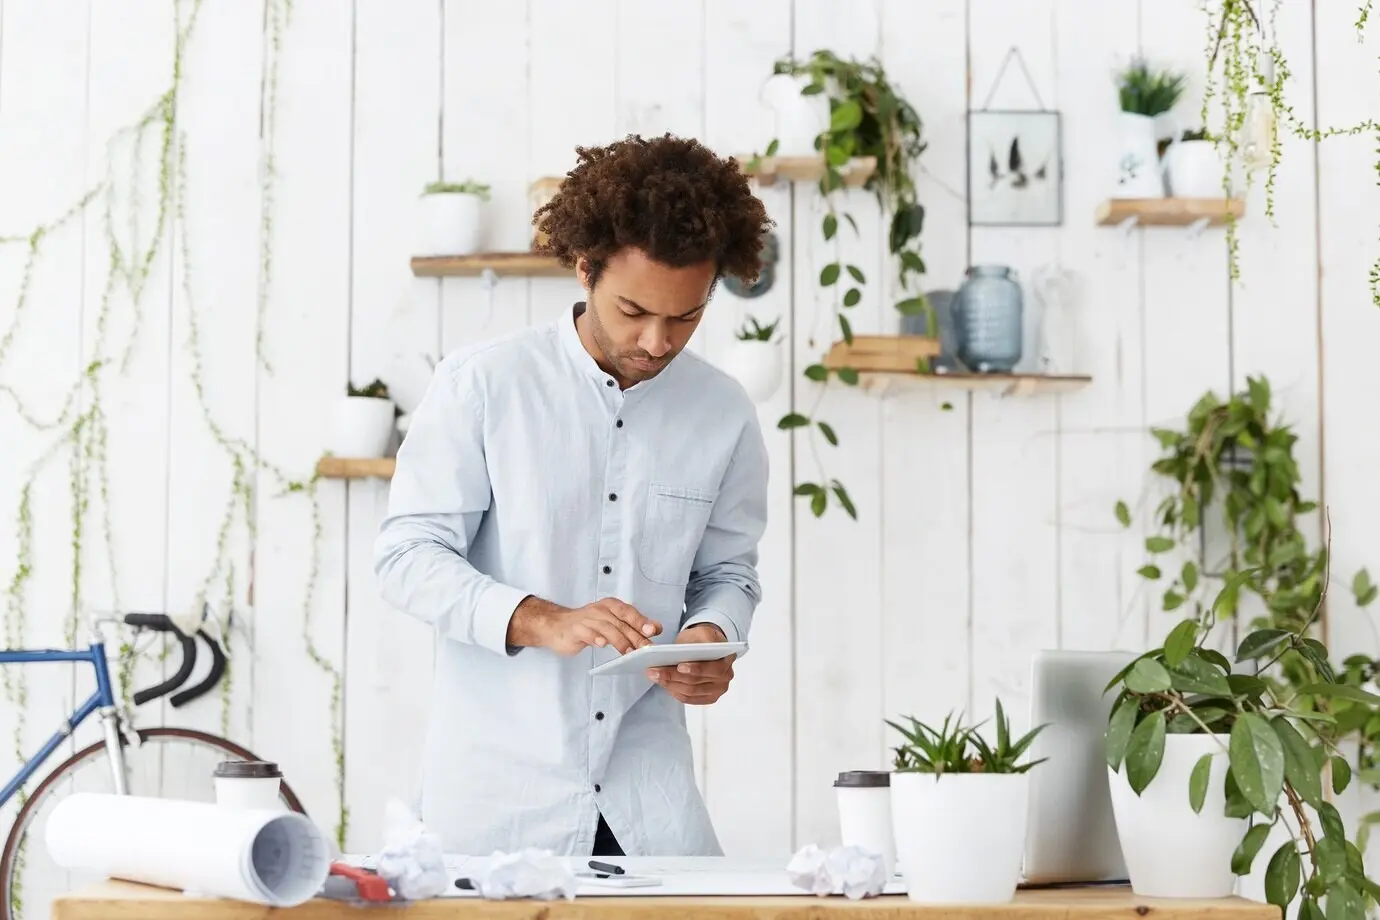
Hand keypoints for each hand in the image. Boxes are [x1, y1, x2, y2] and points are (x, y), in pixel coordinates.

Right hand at [509, 596, 661, 655]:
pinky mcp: (575, 629)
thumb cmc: (586, 625)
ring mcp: (587, 618)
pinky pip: (587, 633)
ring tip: (629, 652)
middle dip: (635, 636)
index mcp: (610, 606)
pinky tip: (602, 644)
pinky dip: (595, 638)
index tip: (653, 630)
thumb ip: (630, 626)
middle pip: (621, 623)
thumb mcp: (610, 623)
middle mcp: (600, 609)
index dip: (642, 621)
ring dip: (619, 640)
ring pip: (607, 628)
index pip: (629, 612)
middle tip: (646, 648)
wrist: (555, 626)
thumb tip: (654, 629)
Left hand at [648, 623, 734, 704]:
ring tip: (654, 676)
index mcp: (728, 659)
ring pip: (690, 691)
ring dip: (670, 684)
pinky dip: (674, 691)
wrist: (706, 647)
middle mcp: (725, 677)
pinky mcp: (708, 698)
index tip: (679, 666)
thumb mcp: (701, 632)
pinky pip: (688, 698)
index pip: (712, 668)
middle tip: (654, 671)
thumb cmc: (702, 639)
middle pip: (696, 681)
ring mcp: (717, 690)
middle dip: (673, 676)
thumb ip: (699, 641)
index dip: (696, 669)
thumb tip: (687, 651)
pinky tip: (663, 683)